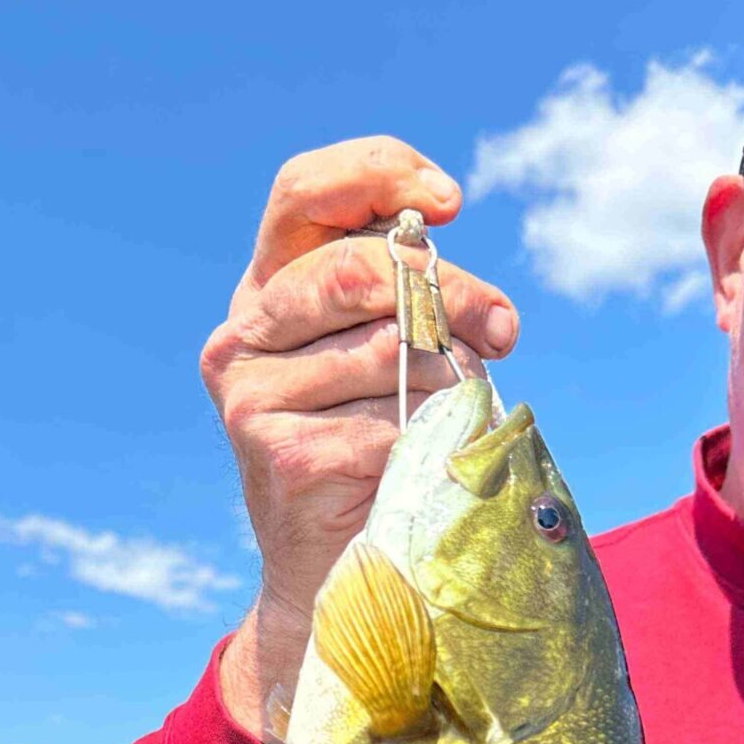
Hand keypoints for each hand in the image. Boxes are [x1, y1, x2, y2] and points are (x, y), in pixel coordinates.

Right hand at [204, 136, 518, 737]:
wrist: (335, 571)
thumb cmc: (378, 450)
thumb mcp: (391, 358)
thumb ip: (413, 304)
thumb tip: (484, 316)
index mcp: (265, 290)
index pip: (305, 192)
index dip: (379, 173)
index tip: (451, 202)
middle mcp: (241, 336)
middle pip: (362, 270)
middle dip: (453, 295)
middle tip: (502, 330)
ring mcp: (251, 396)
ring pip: (389, 350)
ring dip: (447, 383)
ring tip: (446, 420)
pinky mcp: (280, 454)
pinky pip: (390, 423)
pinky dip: (426, 445)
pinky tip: (415, 470)